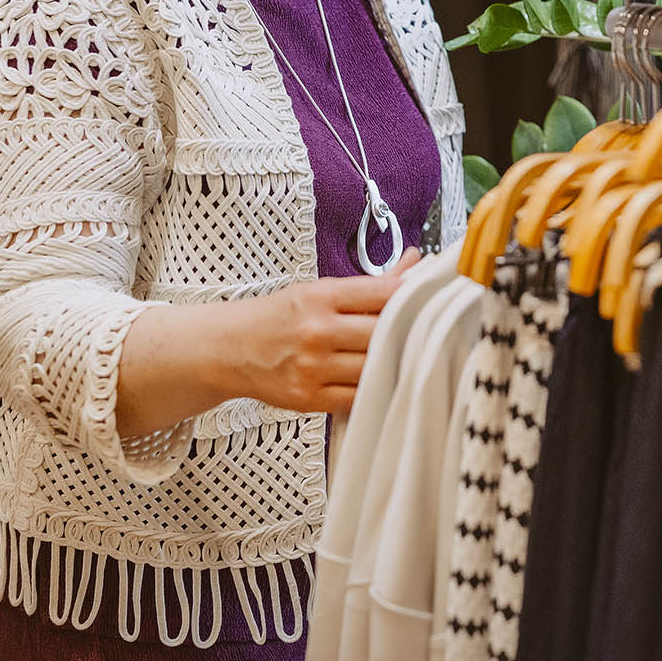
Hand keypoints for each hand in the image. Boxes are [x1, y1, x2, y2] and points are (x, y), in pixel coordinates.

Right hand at [232, 249, 422, 413]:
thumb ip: (371, 283)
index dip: (415, 294)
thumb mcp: (319, 290)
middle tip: (429, 329)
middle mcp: (317, 331)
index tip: (432, 296)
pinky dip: (374, 389)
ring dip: (396, 361)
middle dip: (410, 330)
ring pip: (375, 366)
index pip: (384, 292)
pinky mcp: (309, 398)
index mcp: (321, 297)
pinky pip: (358, 397)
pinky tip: (382, 379)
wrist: (229, 348)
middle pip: (385, 331)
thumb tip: (416, 263)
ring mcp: (312, 367)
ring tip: (410, 355)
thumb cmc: (277, 317)